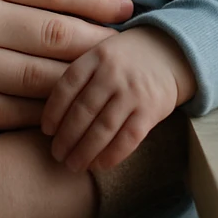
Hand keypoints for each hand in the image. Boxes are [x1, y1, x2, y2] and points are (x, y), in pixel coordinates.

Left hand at [41, 26, 194, 171]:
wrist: (170, 52)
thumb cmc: (126, 59)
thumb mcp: (101, 54)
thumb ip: (81, 76)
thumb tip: (53, 115)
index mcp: (96, 57)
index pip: (66, 87)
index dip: (53, 111)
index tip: (47, 130)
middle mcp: (113, 73)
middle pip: (82, 111)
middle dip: (66, 138)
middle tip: (56, 154)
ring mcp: (132, 92)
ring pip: (103, 128)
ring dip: (84, 151)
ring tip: (72, 164)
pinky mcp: (150, 111)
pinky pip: (127, 139)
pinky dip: (110, 155)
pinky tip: (98, 165)